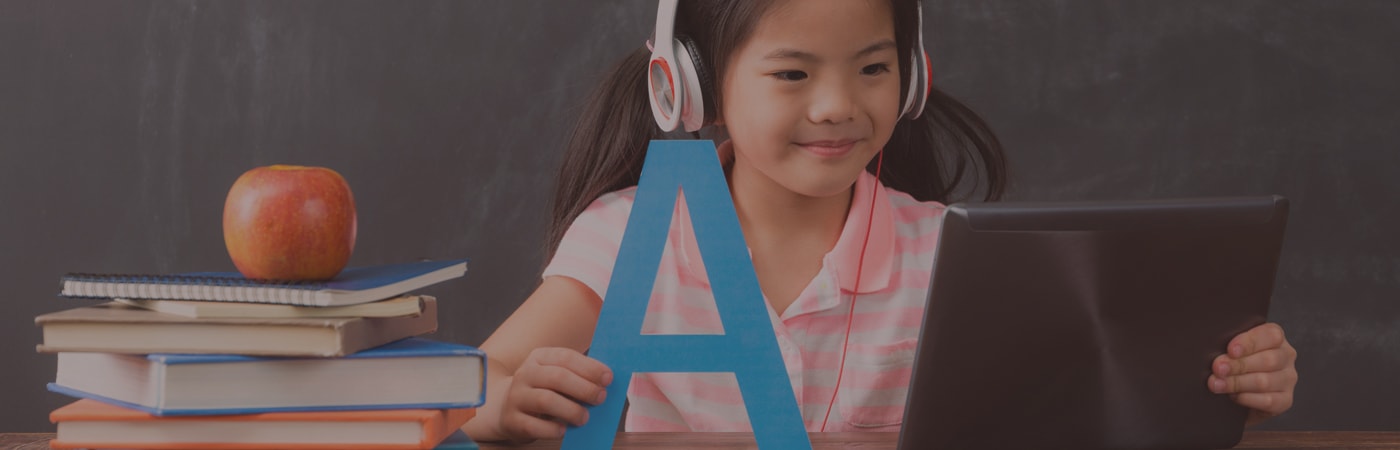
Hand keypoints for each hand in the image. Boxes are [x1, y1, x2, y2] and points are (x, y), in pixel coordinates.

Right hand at [498, 347, 612, 442]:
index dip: (589, 367)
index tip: (608, 378)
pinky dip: (552, 429)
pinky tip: (564, 430)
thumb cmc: (542, 390)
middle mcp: (525, 374)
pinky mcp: (512, 420)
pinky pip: (533, 425)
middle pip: (557, 377)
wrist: (505, 406)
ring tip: (584, 418)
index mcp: (539, 357)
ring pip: (545, 400)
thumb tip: (606, 383)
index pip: (566, 357)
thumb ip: (577, 376)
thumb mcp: (555, 376)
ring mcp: (516, 397)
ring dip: (571, 410)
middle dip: (584, 388)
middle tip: (600, 398)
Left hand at [1207, 322, 1297, 425]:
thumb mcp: (1232, 351)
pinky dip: (1247, 399)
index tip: (1230, 350)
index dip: (1249, 343)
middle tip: (1218, 369)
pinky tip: (1233, 396)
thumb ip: (1229, 348)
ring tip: (1217, 384)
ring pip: (1265, 381)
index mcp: (1275, 338)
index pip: (1271, 335)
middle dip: (1238, 365)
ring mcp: (1287, 379)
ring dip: (1237, 383)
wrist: (1239, 398)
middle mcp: (1286, 356)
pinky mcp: (1285, 400)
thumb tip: (1219, 357)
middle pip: (1268, 360)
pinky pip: (1268, 401)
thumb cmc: (1234, 365)